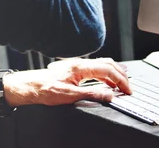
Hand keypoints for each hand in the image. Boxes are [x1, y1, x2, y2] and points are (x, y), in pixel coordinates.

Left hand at [4, 58, 131, 106]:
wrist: (30, 86)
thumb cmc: (45, 89)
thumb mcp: (69, 96)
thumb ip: (91, 94)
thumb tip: (109, 95)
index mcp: (80, 67)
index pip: (108, 70)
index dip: (120, 80)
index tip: (127, 90)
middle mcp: (80, 63)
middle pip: (108, 63)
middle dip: (121, 75)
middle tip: (128, 88)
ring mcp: (78, 65)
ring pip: (102, 64)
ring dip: (114, 73)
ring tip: (122, 84)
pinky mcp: (75, 69)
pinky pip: (96, 68)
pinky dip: (106, 74)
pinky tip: (107, 82)